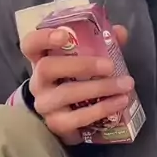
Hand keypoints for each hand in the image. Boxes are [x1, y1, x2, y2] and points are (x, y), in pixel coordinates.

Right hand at [21, 24, 132, 144]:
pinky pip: (77, 117)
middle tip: (110, 66)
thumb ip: (100, 43)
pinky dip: (101, 109)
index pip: (31, 44)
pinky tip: (119, 102)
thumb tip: (120, 32)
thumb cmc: (76, 80)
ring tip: (125, 85)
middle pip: (47, 68)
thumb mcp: (84, 60)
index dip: (44, 37)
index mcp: (41, 59)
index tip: (64, 35)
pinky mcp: (56, 124)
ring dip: (99, 88)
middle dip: (81, 65)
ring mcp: (45, 104)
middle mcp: (38, 81)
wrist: (68, 117)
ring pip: (66, 94)